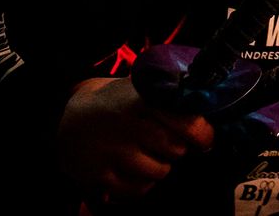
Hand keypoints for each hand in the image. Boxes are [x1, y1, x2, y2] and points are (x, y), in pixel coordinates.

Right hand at [57, 77, 214, 202]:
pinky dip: (143, 183)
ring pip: (160, 171)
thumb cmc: (117, 103)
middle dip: (179, 148)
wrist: (68, 120)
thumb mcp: (140, 87)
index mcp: (142, 99)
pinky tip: (136, 169)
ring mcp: (112, 151)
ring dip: (162, 166)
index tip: (205, 139)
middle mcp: (127, 125)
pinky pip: (138, 190)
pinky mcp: (98, 175)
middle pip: (176, 149)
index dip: (202, 134)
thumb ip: (172, 94)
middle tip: (169, 142)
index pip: (187, 122)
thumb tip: (210, 104)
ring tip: (150, 154)